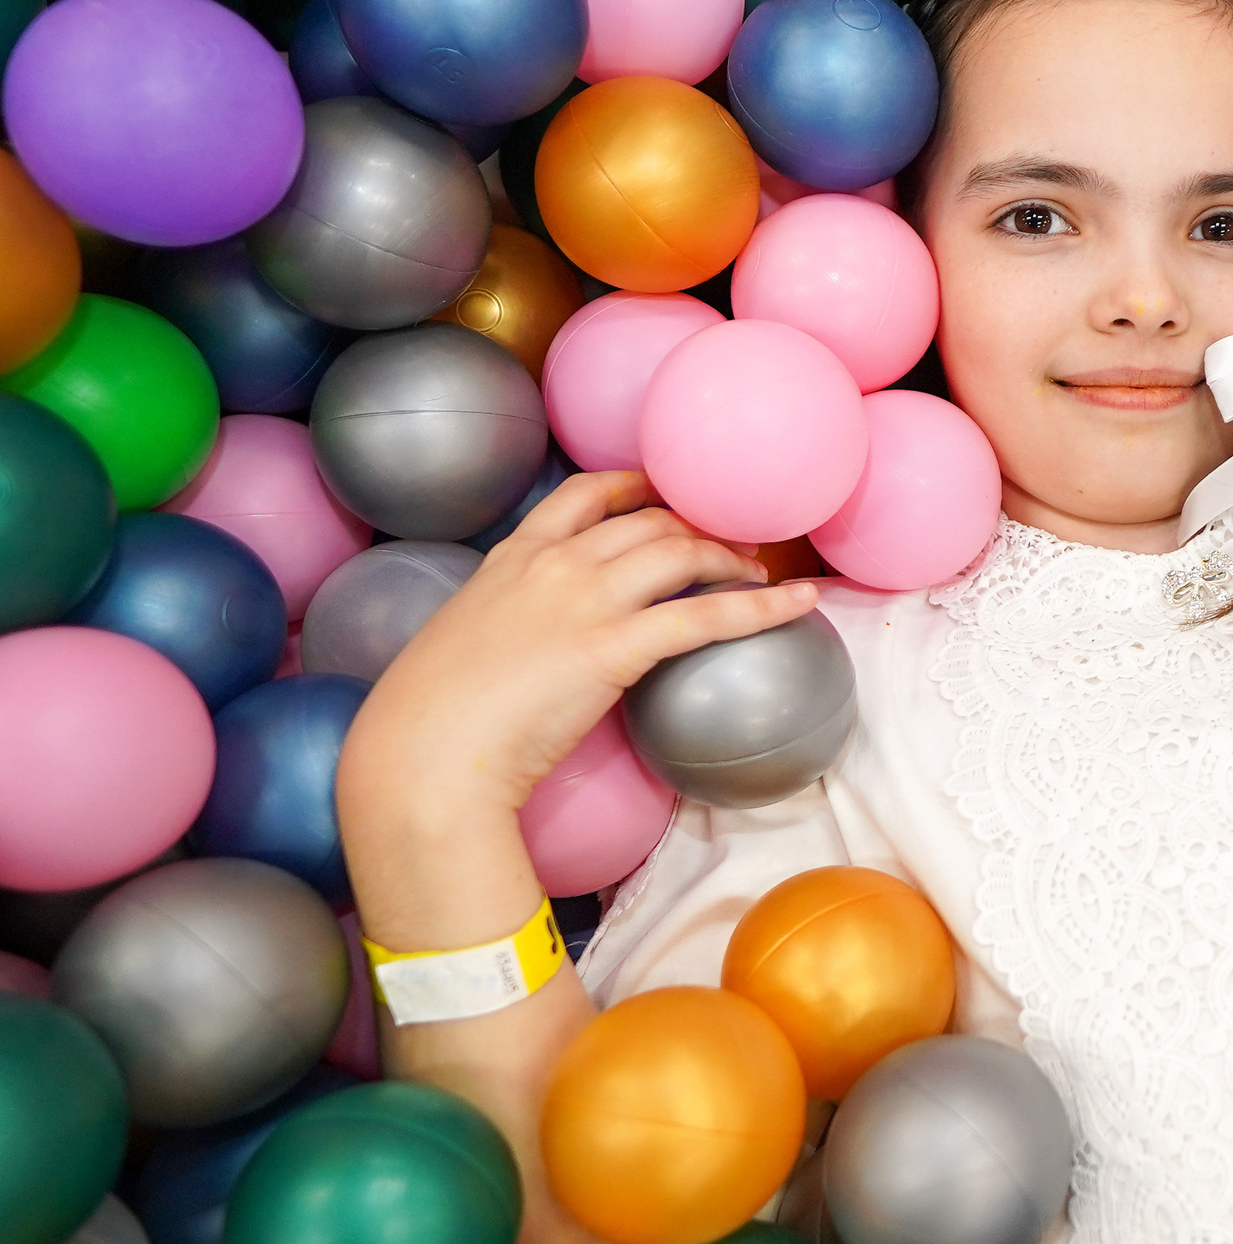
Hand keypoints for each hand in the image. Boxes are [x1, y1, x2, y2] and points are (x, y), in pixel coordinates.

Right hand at [338, 472, 819, 827]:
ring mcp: (584, 600)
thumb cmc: (429, 719)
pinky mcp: (613, 646)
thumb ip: (507, 624)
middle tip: (735, 544)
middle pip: (649, 520)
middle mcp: (553, 564)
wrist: (421, 756)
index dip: (639, 488)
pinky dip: (761, 606)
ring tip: (761, 572)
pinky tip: (799, 603)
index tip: (669, 496)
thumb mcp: (464, 644)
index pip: (586, 494)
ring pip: (681, 552)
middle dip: (700, 525)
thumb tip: (534, 643)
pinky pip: (705, 616)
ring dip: (731, 558)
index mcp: (512, 558)